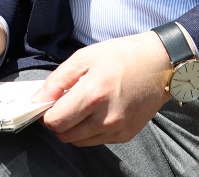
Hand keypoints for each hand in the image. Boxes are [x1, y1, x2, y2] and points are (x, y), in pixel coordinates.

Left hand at [35, 32, 171, 145]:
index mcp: (92, 95)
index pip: (55, 121)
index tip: (49, 103)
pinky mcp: (125, 135)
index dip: (46, 113)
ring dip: (73, 128)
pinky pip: (96, 141)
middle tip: (64, 103)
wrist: (161, 65)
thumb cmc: (122, 56)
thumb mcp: (85, 57)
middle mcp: (105, 118)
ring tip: (82, 106)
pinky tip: (97, 112)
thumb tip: (38, 99)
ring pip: (79, 141)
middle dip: (59, 121)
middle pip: (65, 135)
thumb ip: (58, 80)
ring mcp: (116, 129)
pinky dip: (90, 130)